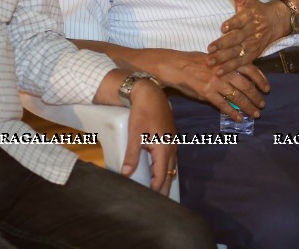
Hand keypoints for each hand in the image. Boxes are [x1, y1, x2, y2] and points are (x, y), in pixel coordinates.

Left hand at [122, 79, 176, 195]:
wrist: (151, 94)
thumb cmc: (142, 113)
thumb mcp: (134, 134)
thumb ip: (132, 156)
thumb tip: (126, 174)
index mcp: (163, 149)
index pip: (161, 176)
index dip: (156, 189)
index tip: (150, 200)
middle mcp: (171, 148)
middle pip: (169, 174)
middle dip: (164, 188)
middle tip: (160, 203)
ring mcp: (173, 142)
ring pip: (172, 166)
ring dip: (166, 178)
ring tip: (160, 191)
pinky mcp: (171, 137)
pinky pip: (171, 158)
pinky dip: (167, 168)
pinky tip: (161, 170)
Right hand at [160, 49, 268, 118]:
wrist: (175, 66)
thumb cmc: (193, 62)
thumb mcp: (213, 60)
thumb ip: (227, 68)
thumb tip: (239, 80)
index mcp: (226, 61)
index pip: (249, 68)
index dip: (260, 79)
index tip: (267, 88)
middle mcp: (223, 71)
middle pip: (246, 85)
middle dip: (256, 96)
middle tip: (262, 104)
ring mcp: (215, 82)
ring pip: (237, 96)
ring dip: (248, 106)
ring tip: (255, 113)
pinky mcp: (207, 92)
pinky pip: (223, 104)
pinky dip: (233, 112)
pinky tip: (239, 118)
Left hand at [207, 0, 284, 74]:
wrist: (277, 21)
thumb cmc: (256, 9)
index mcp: (249, 16)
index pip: (240, 20)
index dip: (232, 24)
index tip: (223, 28)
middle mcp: (251, 31)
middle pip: (237, 39)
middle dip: (224, 45)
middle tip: (210, 49)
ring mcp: (253, 44)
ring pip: (238, 52)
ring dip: (224, 59)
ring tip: (212, 62)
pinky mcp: (254, 54)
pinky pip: (242, 62)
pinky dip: (231, 68)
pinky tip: (219, 72)